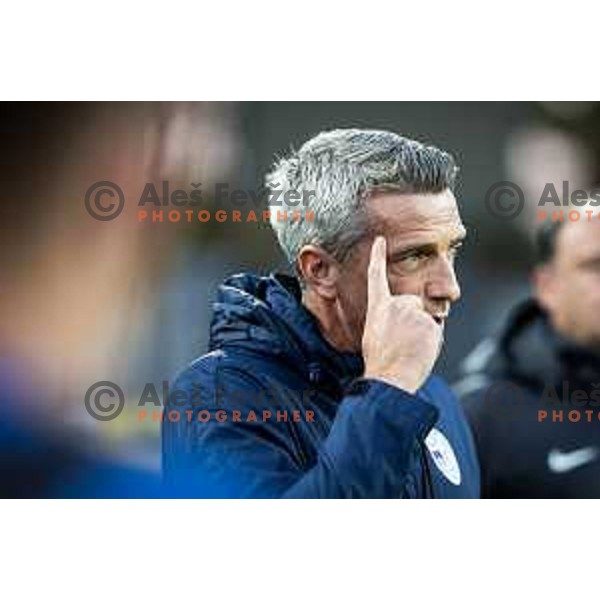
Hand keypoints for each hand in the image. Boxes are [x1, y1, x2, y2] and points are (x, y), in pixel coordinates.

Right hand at [362, 236, 442, 393]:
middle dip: (413, 320)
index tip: (380, 240)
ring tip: (409, 350)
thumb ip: (389, 319)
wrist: (389, 378)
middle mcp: (395, 305)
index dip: (377, 257)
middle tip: (403, 343)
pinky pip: (435, 330)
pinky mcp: (428, 322)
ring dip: (422, 333)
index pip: (377, 277)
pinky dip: (431, 341)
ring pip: (425, 318)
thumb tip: (405, 318)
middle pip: (413, 304)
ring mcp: (413, 312)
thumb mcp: (375, 335)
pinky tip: (420, 351)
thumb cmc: (381, 362)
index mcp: (378, 308)